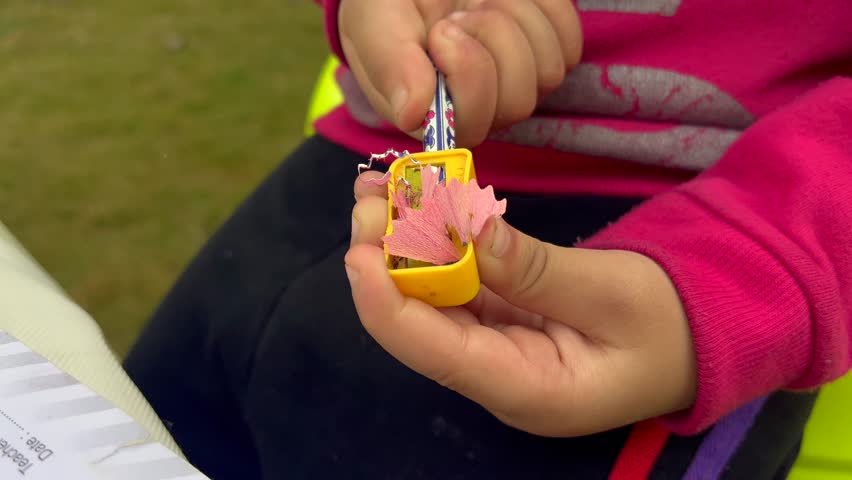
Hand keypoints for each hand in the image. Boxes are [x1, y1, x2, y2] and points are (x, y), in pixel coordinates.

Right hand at [338, 0, 582, 146]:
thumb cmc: (387, 6)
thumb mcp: (374, 26)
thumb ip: (389, 66)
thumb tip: (412, 113)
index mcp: (434, 118)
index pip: (473, 127)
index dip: (468, 76)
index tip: (439, 30)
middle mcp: (480, 110)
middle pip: (518, 103)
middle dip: (492, 41)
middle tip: (460, 12)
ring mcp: (517, 83)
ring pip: (549, 72)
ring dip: (515, 19)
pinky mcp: (547, 52)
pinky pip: (568, 41)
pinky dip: (541, 7)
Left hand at [346, 174, 696, 436]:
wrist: (704, 331)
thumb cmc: (673, 321)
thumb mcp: (611, 291)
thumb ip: (532, 267)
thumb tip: (462, 226)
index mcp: (527, 390)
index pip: (438, 354)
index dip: (387, 303)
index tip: (360, 249)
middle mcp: (499, 377)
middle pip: (422, 325)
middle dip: (386, 263)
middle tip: (369, 197)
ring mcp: (498, 349)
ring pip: (432, 300)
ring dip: (402, 247)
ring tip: (377, 189)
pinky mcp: (503, 320)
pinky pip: (456, 284)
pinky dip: (435, 245)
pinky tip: (414, 204)